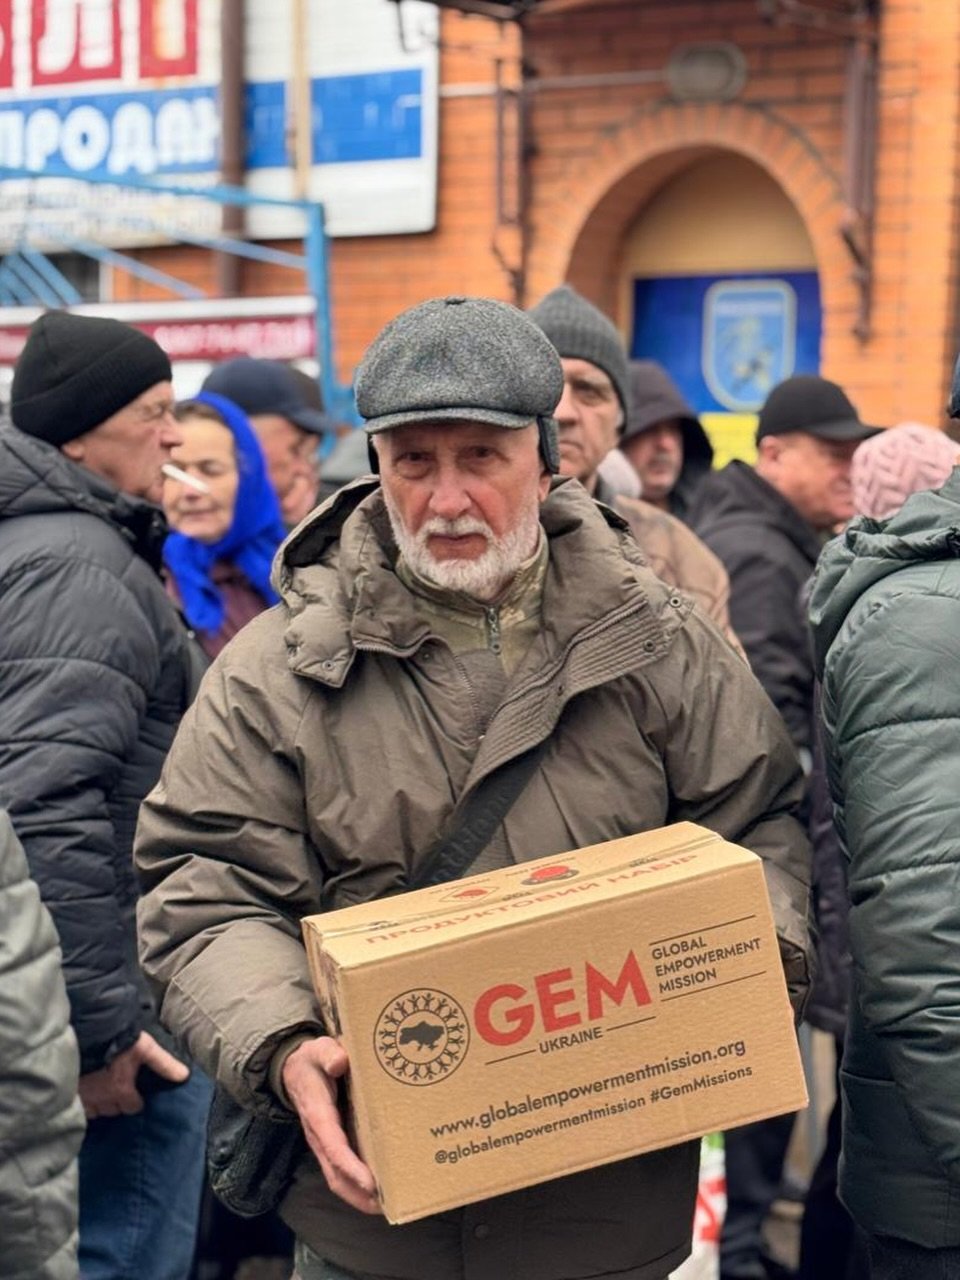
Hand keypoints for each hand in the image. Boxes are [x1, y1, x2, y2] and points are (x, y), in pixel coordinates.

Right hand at [79, 1030, 188, 1119]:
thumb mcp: (145, 1047)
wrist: (85, 1033)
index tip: (135, 1092)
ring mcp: (84, 1098)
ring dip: (100, 1104)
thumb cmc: (117, 1039)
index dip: (136, 1100)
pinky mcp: (71, 1093)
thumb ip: (164, 1063)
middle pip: (113, 1110)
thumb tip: (184, 1076)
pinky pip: (79, 1108)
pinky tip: (86, 1094)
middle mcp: (102, 1099)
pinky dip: (84, 1105)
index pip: (133, 1107)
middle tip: (118, 1089)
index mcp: (121, 1090)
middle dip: (117, 1102)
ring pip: (96, 1111)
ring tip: (103, 1092)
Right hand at [282, 1036, 380, 1214]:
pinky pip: (339, 1170)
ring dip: (357, 1195)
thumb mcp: (319, 1048)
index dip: (351, 1167)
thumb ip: (328, 1053)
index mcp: (318, 1113)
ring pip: (336, 1177)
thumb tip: (340, 1062)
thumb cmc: (312, 1059)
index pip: (334, 1146)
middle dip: (357, 1192)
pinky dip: (355, 1185)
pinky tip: (375, 1190)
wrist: (293, 1068)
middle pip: (335, 1173)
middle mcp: (318, 1135)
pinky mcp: (328, 1143)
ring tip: (383, 1206)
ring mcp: (322, 1142)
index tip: (371, 1183)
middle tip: (384, 1205)